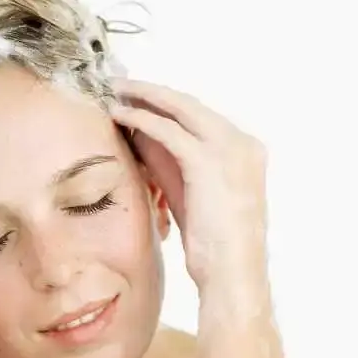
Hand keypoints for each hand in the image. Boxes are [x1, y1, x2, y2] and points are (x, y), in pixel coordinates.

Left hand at [109, 78, 268, 287]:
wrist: (233, 274)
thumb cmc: (213, 247)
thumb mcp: (191, 198)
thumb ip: (172, 168)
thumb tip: (142, 144)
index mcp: (243, 151)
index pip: (199, 117)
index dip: (166, 105)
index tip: (139, 97)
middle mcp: (241, 144)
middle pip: (190, 105)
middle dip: (153, 92)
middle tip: (121, 83)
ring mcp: (229, 150)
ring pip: (180, 109)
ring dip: (144, 97)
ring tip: (114, 90)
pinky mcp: (209, 162)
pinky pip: (168, 131)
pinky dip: (142, 119)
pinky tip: (119, 114)